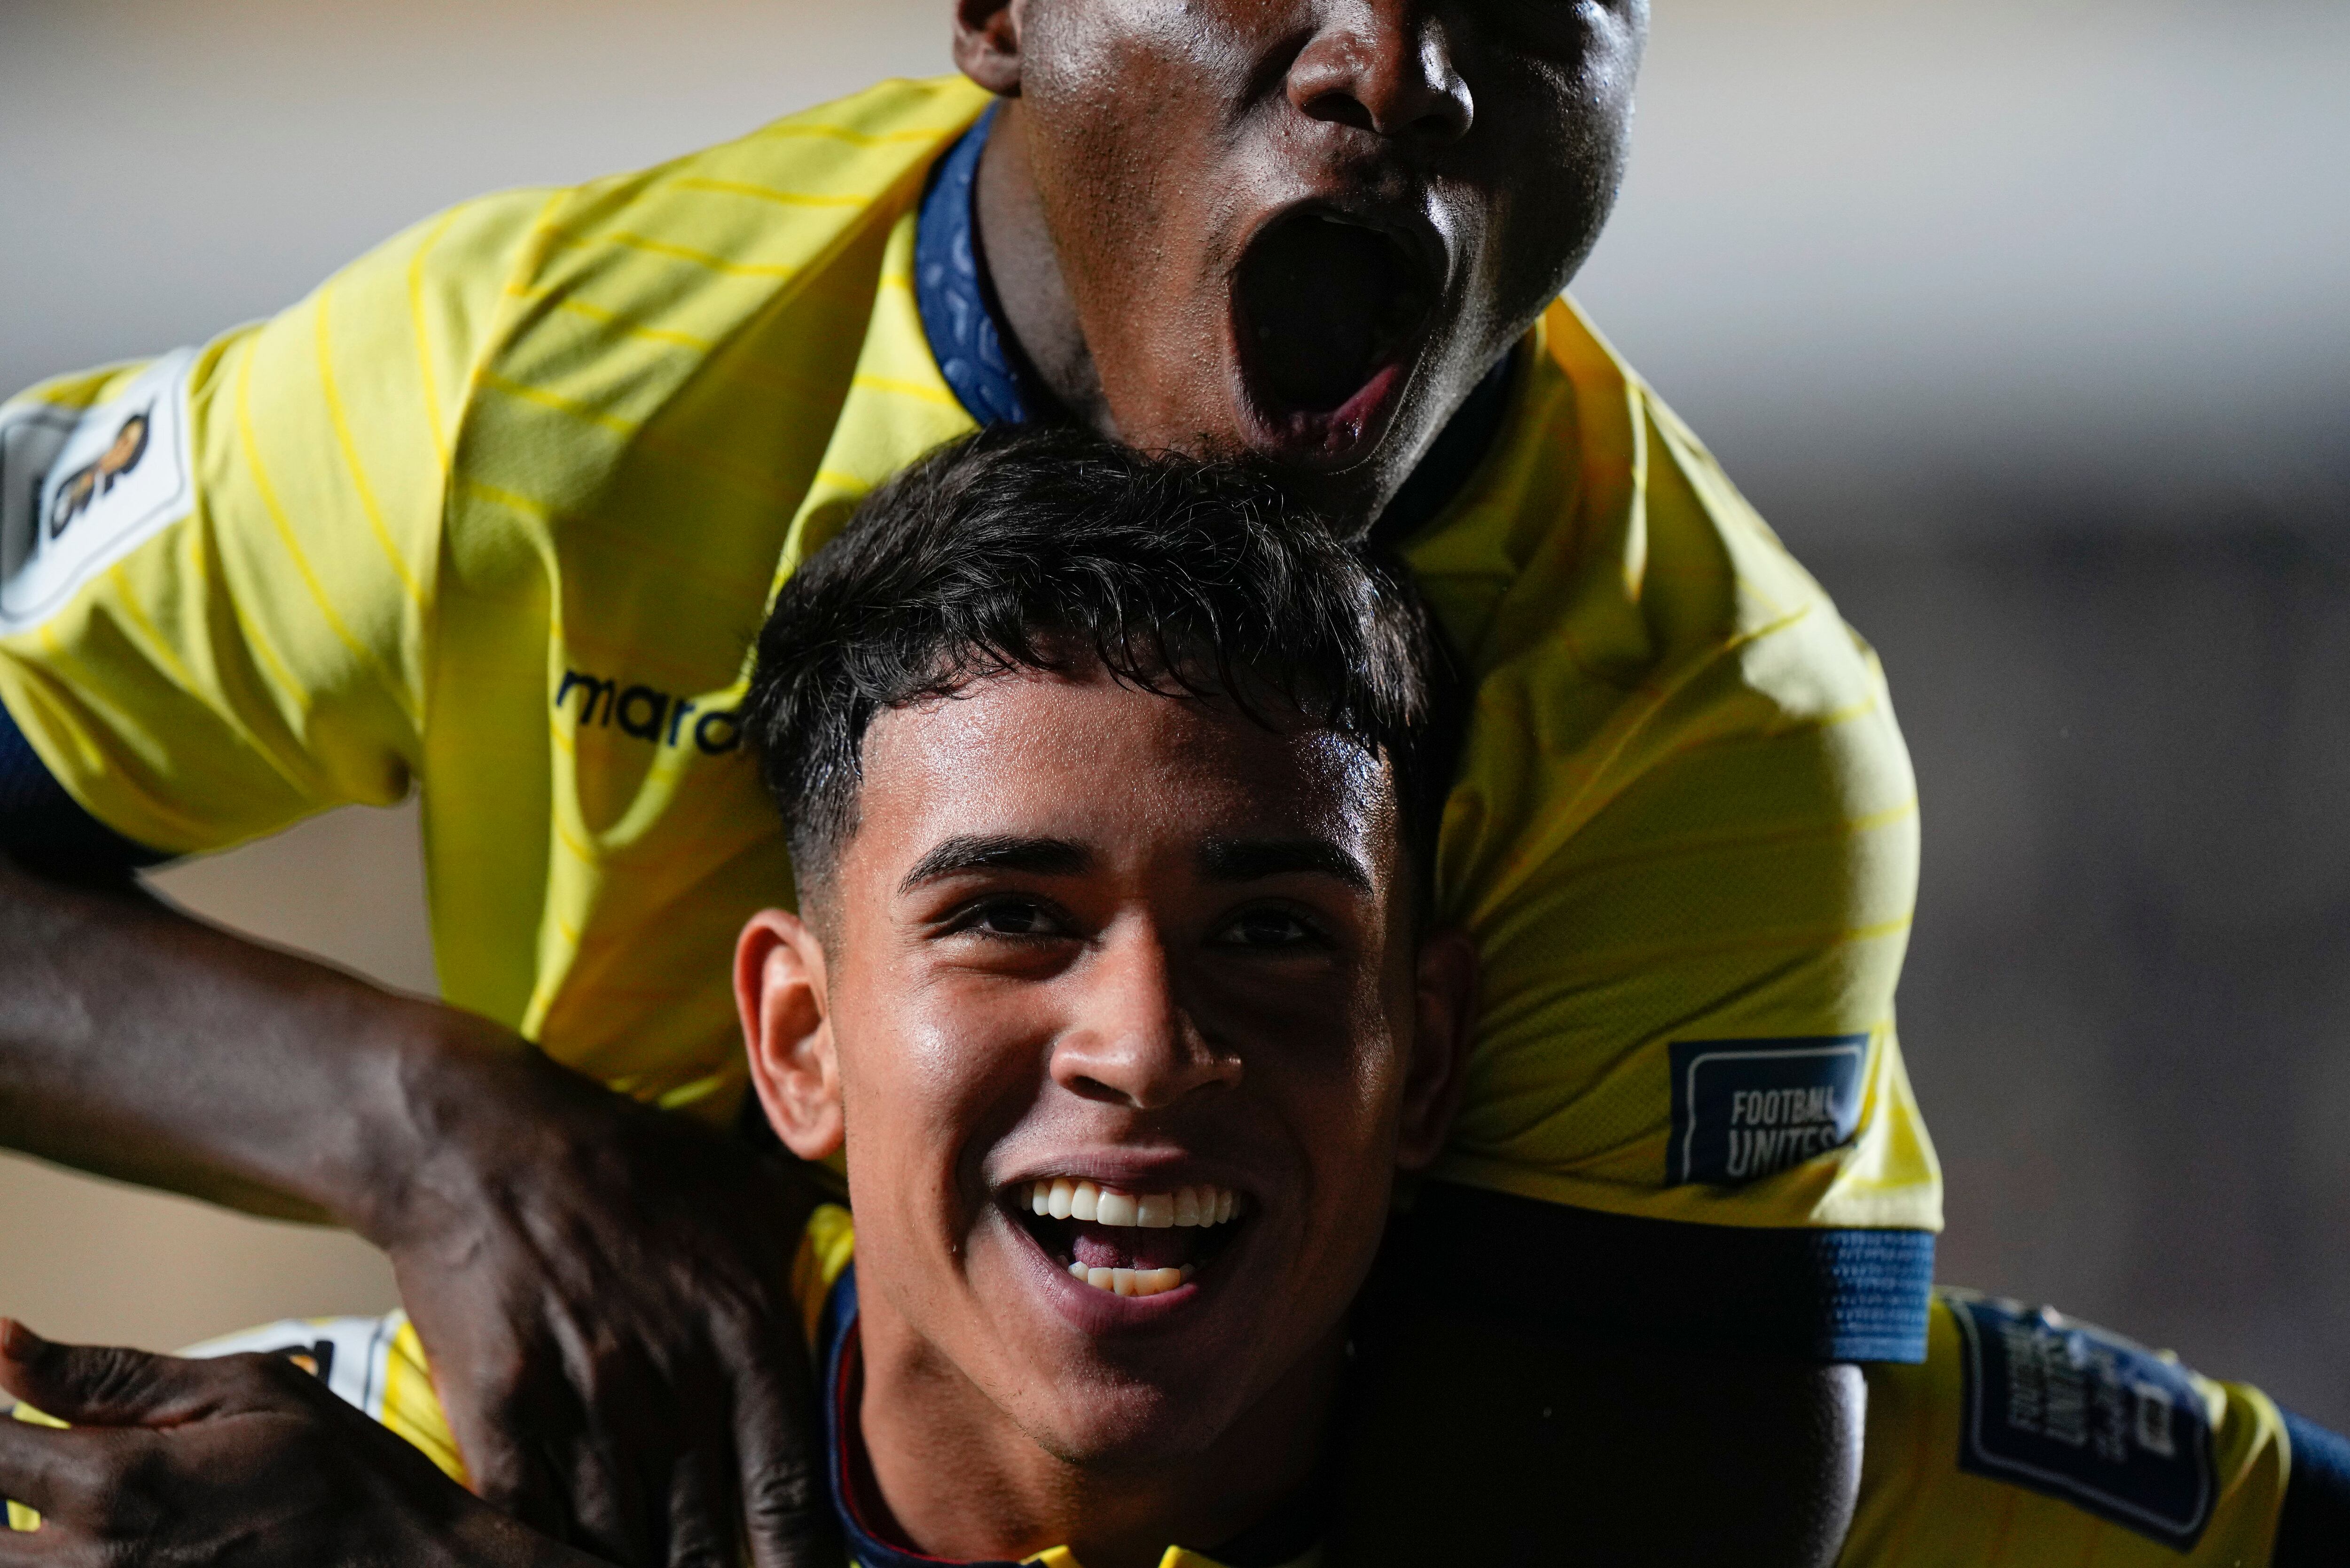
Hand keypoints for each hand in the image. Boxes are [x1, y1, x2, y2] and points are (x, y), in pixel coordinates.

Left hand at [0, 1321, 596, 1567]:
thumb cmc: (342, 1478)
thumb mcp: (248, 1390)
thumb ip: (114, 1377)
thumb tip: (2, 1342)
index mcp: (117, 1485)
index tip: (6, 1400)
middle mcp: (91, 1566)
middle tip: (32, 1450)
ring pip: (7, 1563)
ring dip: (19, 1528)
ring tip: (57, 1493)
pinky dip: (56, 1555)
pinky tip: (89, 1535)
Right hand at [369, 1039, 832, 1567]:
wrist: (481, 1139)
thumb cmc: (626, 1164)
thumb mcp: (748, 1192)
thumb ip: (811, 1254)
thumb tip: (879, 1279)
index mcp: (745, 1333)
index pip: (790, 1493)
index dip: (799, 1564)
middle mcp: (672, 1380)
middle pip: (704, 1542)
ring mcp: (582, 1402)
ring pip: (620, 1546)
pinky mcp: (499, 1414)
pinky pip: (532, 1525)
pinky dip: (550, 1552)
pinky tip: (563, 1557)